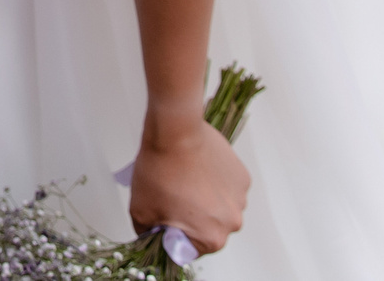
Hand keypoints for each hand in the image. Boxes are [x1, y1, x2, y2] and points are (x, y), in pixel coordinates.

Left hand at [126, 119, 247, 255]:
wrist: (174, 132)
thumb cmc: (159, 170)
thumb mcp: (141, 212)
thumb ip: (149, 234)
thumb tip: (153, 237)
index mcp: (211, 237)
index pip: (191, 250)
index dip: (174, 236)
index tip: (166, 220)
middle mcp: (232, 222)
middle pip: (209, 229)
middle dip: (191, 218)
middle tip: (173, 197)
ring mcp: (240, 198)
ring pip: (219, 208)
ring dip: (205, 200)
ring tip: (185, 180)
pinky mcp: (242, 176)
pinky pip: (227, 188)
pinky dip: (215, 183)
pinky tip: (197, 169)